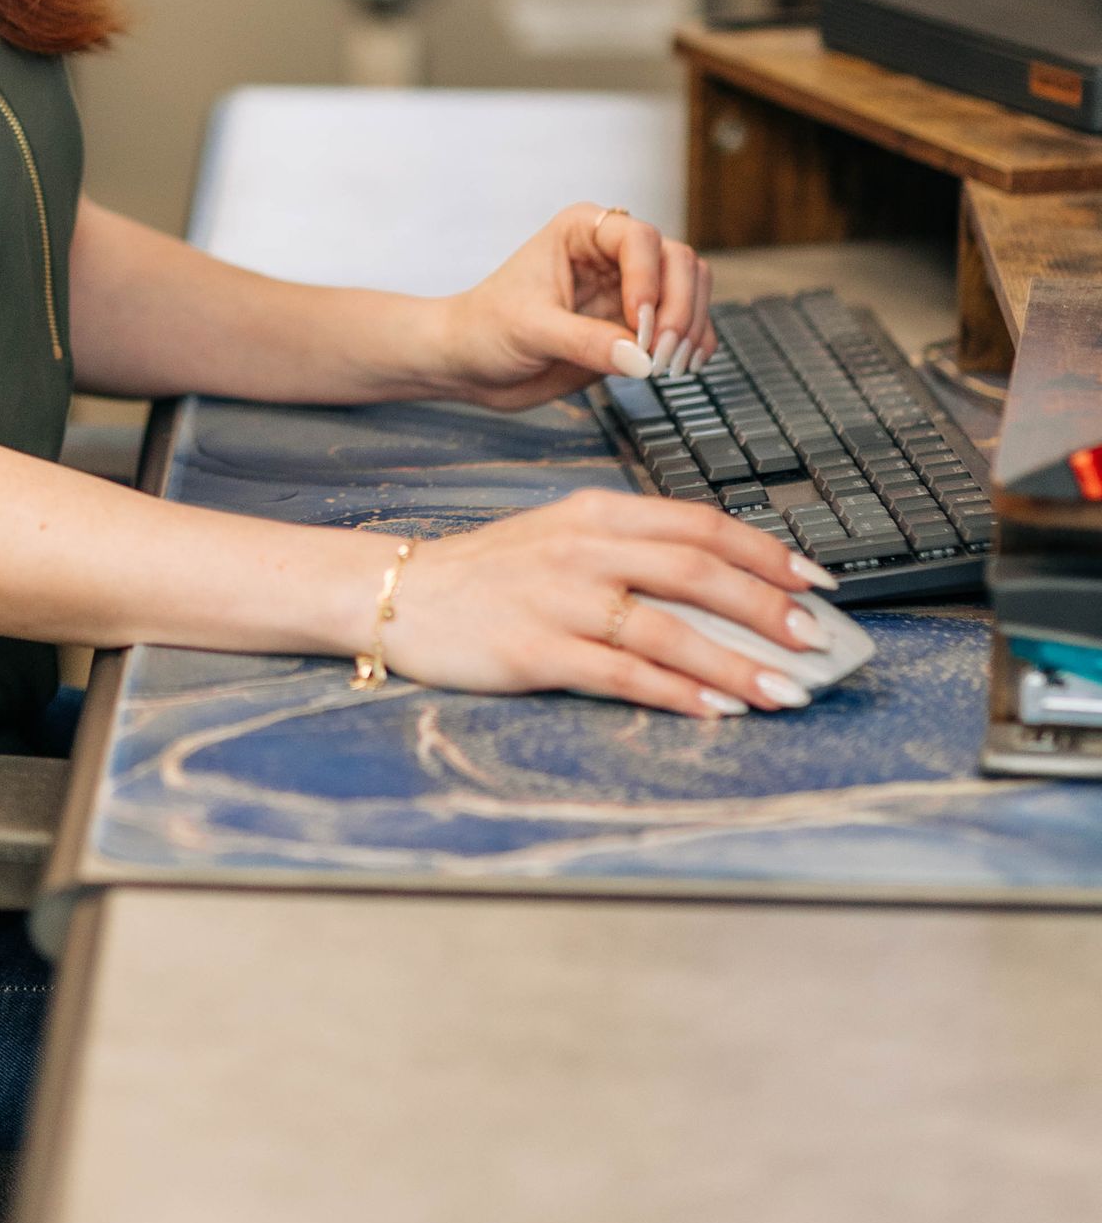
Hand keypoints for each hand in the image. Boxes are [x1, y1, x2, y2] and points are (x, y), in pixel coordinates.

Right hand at [379, 492, 834, 716]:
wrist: (403, 592)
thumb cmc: (493, 572)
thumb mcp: (564, 537)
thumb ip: (634, 553)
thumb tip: (726, 594)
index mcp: (597, 512)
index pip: (699, 524)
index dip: (765, 553)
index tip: (816, 580)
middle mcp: (585, 547)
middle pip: (696, 570)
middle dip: (768, 606)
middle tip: (818, 638)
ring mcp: (561, 599)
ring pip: (669, 627)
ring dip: (738, 662)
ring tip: (788, 689)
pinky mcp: (537, 650)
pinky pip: (622, 673)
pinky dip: (677, 692)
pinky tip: (717, 710)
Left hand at [433, 203, 714, 411]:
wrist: (472, 362)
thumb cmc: (486, 329)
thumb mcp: (530, 330)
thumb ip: (585, 341)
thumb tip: (641, 358)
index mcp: (582, 231)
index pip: (640, 239)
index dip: (649, 281)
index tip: (640, 326)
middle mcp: (612, 253)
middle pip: (678, 261)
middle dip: (679, 308)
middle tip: (661, 355)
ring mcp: (629, 288)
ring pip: (691, 287)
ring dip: (692, 326)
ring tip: (671, 365)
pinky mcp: (638, 324)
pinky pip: (688, 323)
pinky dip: (695, 343)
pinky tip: (681, 367)